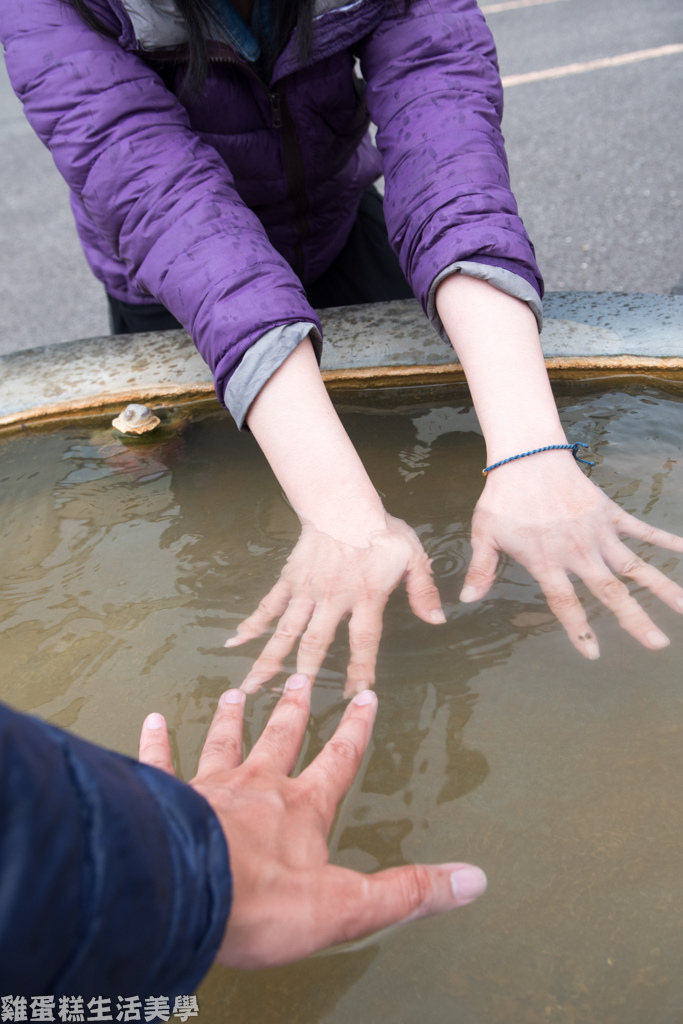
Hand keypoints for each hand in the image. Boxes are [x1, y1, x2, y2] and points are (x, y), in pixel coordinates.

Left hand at [139, 675, 486, 968]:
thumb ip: (409, 891)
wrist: (188, 897)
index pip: (339, 760)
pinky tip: (152, 721)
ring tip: (236, 692)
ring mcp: (210, 788)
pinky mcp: (168, 799)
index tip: (366, 697)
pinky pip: (162, 765)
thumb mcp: (350, 906)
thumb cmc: (264, 904)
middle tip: (298, 678)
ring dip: (232, 718)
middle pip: (280, 737)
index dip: (355, 730)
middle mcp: (258, 786)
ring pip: (225, 741)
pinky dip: (157, 744)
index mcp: (302, 808)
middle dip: (293, 710)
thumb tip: (474, 880)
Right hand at [225, 515, 444, 696]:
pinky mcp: (290, 579)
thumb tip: (439, 621)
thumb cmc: (381, 531)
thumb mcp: (412, 557)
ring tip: (252, 685)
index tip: (355, 694)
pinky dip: (252, 623)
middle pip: (315, 642)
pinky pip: (269, 604)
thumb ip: (424, 590)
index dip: (359, 668)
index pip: (363, 640)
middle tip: (292, 702)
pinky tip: (235, 642)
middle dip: (304, 675)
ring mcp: (307, 590)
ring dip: (270, 659)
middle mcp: (332, 597)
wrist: (344, 502)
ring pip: (286, 630)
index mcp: (365, 595)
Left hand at [460, 455, 682, 657]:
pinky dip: (666, 540)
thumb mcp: (485, 533)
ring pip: (635, 565)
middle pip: (611, 592)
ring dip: (662, 587)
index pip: (566, 602)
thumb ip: (481, 568)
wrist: (527, 456)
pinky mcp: (610, 513)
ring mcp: (598, 532)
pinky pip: (642, 529)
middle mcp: (578, 551)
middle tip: (658, 645)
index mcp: (547, 560)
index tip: (594, 653)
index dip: (579, 629)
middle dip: (635, 619)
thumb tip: (467, 600)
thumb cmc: (503, 496)